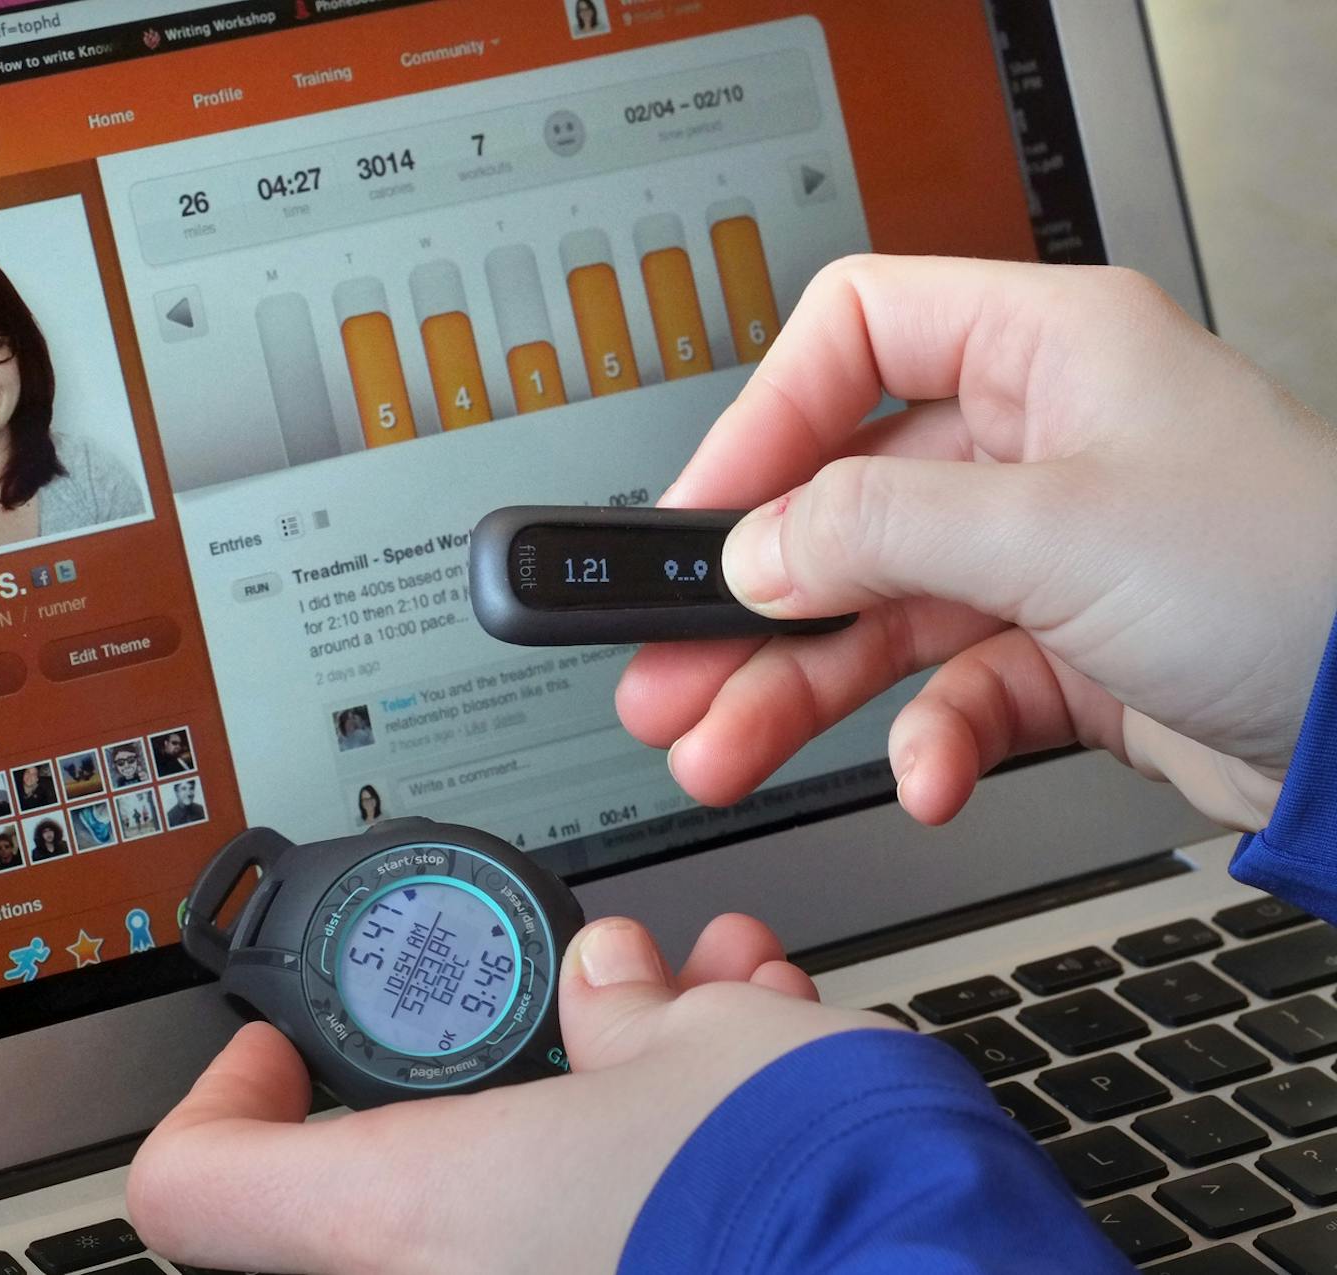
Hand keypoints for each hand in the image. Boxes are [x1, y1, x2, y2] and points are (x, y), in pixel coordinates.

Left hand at [127, 915, 885, 1274]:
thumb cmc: (806, 1192)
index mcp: (410, 1217)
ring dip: (599, 1103)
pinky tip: (751, 1082)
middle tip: (561, 1009)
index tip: (292, 1046)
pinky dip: (651, 1174)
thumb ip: (632, 1009)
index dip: (226, 1098)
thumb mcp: (706, 1041)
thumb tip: (619, 988)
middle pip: (384, 1188)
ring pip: (519, 1209)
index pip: (194, 1189)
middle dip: (492, 1072)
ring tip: (710, 1010)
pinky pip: (605, 1246)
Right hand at [616, 256, 1336, 827]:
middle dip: (751, 601)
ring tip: (723, 752)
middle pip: (843, 503)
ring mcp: (1049, 550)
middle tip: (670, 673)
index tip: (698, 520)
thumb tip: (754, 551)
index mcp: (1044, 352)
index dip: (760, 422)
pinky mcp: (1066, 649)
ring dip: (797, 690)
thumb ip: (879, 531)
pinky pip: (951, 689)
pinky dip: (926, 740)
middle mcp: (1038, 442)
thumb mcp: (1058, 530)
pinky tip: (924, 777)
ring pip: (878, 611)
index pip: (854, 337)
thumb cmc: (1300, 578)